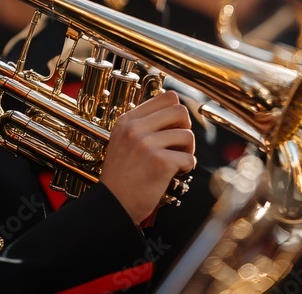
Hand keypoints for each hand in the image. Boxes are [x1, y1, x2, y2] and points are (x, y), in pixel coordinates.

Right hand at [100, 90, 196, 223]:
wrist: (112, 205)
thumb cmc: (122, 176)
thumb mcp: (123, 141)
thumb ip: (144, 125)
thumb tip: (176, 112)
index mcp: (128, 120)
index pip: (167, 96)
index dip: (176, 113)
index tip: (173, 128)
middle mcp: (136, 128)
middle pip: (180, 111)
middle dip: (185, 129)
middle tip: (178, 145)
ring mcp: (147, 144)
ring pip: (188, 135)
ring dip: (188, 150)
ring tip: (176, 162)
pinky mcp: (160, 163)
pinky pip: (189, 158)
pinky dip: (186, 167)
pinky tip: (174, 174)